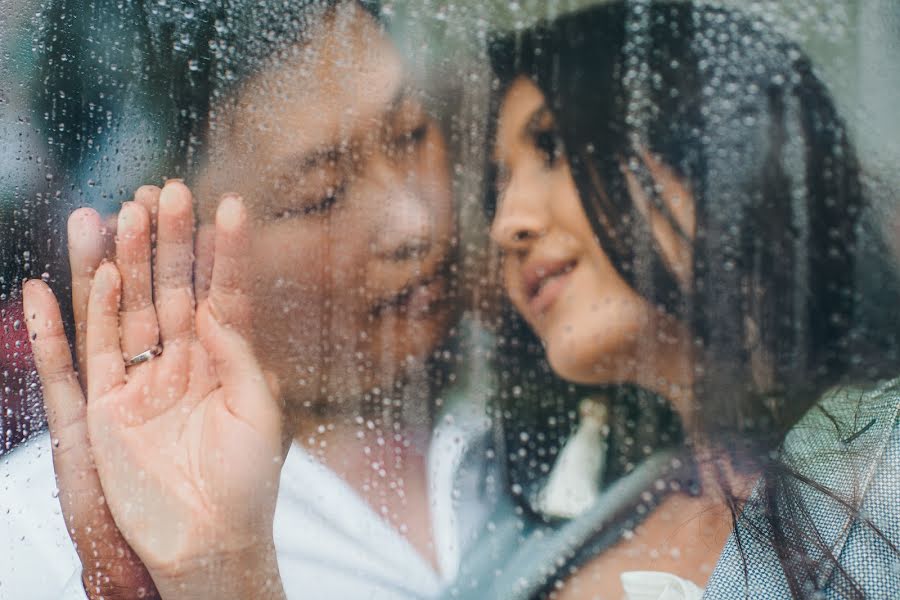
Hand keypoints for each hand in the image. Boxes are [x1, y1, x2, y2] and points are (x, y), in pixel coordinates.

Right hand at [27, 182, 285, 598]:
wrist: (209, 541)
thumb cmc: (247, 483)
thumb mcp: (260, 416)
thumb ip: (241, 358)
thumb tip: (216, 310)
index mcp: (227, 362)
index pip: (226, 294)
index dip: (227, 252)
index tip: (231, 205)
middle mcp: (185, 363)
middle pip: (174, 289)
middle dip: (172, 241)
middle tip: (169, 189)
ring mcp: (145, 382)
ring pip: (132, 308)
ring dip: (128, 261)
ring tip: (125, 209)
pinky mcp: (109, 409)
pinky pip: (96, 351)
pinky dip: (94, 312)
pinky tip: (98, 274)